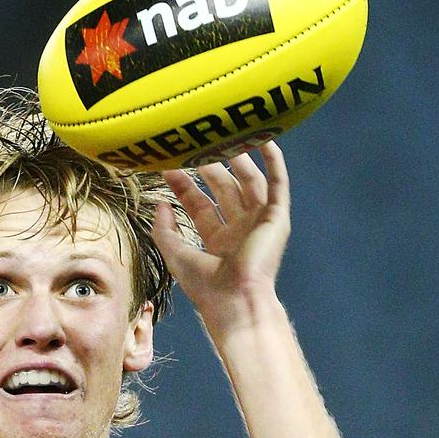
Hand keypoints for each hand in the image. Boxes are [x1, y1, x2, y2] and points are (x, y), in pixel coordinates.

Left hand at [152, 142, 289, 332]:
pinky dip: (274, 163)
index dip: (184, 184)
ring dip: (238, 159)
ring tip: (223, 135)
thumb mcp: (176, 255)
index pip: (199, 204)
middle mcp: (240, 229)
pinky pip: (278, 185)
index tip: (168, 165)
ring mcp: (259, 223)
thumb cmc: (206, 288)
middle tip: (193, 144)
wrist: (235, 302)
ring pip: (249, 182)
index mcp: (218, 241)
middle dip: (207, 167)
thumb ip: (164, 229)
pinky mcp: (277, 219)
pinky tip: (264, 140)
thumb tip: (160, 203)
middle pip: (223, 189)